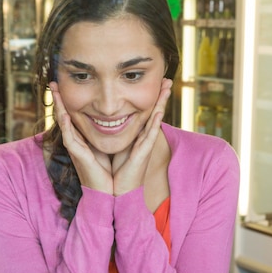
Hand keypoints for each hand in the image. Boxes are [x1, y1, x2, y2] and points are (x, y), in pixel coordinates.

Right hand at [50, 82, 113, 193]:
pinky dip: (66, 124)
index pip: (72, 115)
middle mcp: (76, 141)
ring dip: (58, 106)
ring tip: (54, 91)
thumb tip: (116, 118)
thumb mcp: (108, 145)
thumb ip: (109, 133)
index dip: (67, 100)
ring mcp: (75, 147)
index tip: (64, 85)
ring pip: (63, 122)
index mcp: (82, 138)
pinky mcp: (77, 154)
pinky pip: (69, 136)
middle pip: (63, 115)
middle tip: (53, 83)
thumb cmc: (109, 171)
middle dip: (58, 99)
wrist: (108, 191)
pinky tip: (64, 114)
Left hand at [112, 78, 172, 195]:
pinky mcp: (143, 153)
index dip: (151, 98)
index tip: (156, 83)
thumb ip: (111, 135)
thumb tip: (103, 122)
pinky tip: (159, 111)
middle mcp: (143, 139)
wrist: (117, 192)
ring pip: (155, 119)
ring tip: (167, 88)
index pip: (144, 113)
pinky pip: (150, 135)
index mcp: (136, 137)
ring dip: (161, 103)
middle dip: (160, 96)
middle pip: (153, 112)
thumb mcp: (113, 148)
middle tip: (167, 79)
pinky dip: (155, 123)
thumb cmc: (114, 173)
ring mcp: (145, 145)